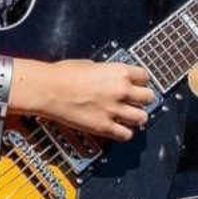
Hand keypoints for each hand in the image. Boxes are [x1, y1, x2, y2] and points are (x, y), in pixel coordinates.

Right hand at [33, 59, 154, 141]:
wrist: (48, 89)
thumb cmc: (63, 74)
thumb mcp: (90, 64)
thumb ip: (106, 72)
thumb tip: (109, 77)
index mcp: (118, 72)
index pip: (146, 76)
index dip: (141, 81)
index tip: (138, 85)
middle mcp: (121, 90)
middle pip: (149, 97)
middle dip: (142, 99)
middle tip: (136, 101)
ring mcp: (114, 109)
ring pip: (142, 117)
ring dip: (137, 117)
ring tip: (129, 117)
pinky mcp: (105, 126)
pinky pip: (126, 135)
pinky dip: (125, 133)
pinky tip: (119, 129)